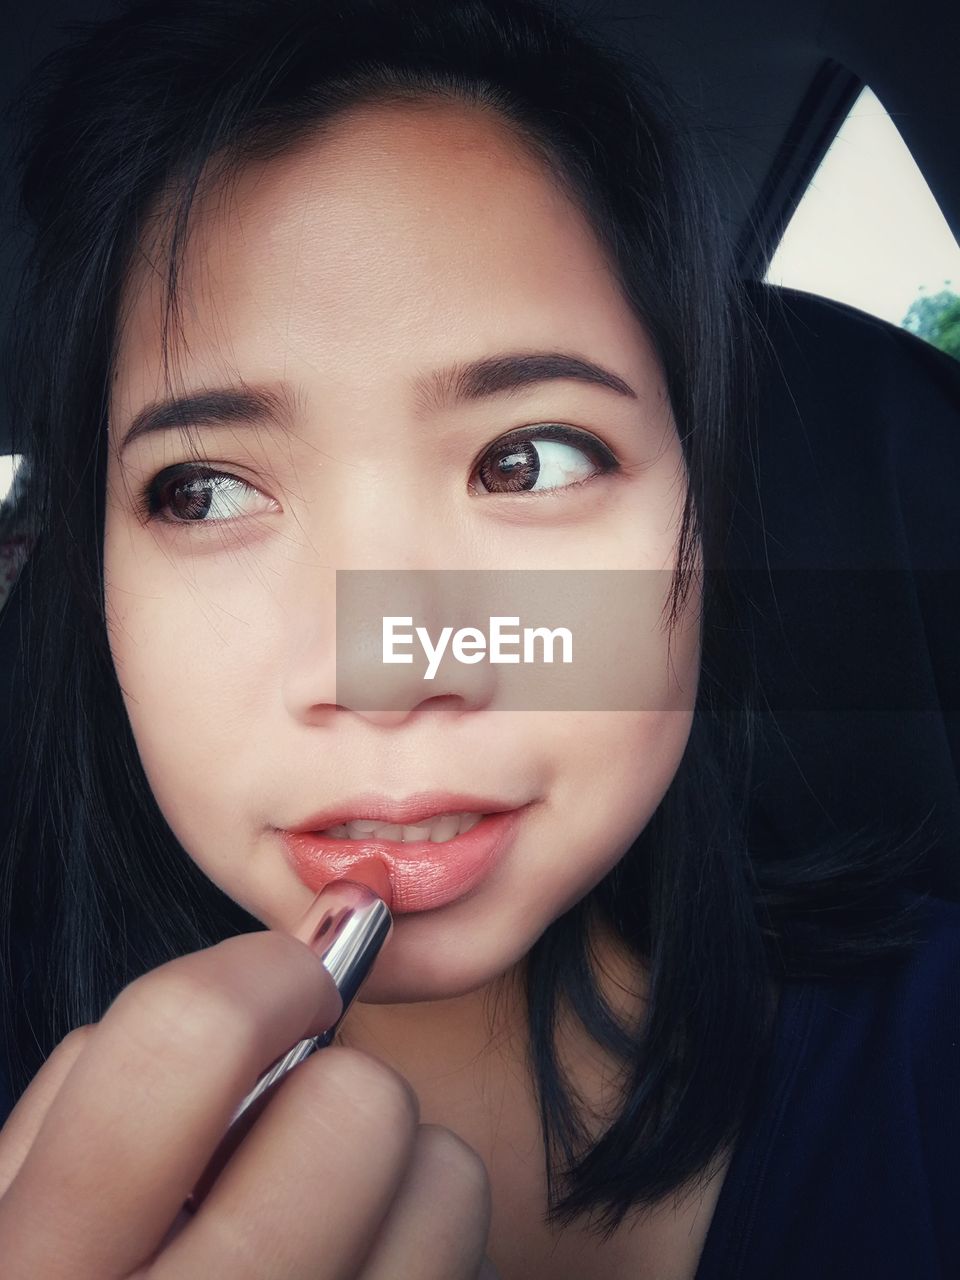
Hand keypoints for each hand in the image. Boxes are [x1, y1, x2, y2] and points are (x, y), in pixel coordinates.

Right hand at [0, 929, 498, 1277]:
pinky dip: (431, 1254)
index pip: (188, 1038)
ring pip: (450, 1182)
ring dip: (404, 1180)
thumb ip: (98, 1103)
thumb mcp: (16, 1223)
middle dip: (337, 1093)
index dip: (260, 976)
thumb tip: (255, 988)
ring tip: (328, 1236)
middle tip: (290, 1144)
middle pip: (361, 1105)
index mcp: (43, 1267)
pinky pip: (469, 1266)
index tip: (290, 985)